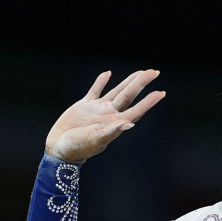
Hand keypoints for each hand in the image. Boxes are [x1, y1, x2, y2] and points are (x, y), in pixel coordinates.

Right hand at [45, 70, 165, 162]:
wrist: (60, 148)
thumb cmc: (78, 148)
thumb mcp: (96, 140)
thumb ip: (111, 131)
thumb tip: (129, 124)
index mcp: (114, 123)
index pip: (136, 109)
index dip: (149, 101)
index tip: (161, 92)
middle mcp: (109, 114)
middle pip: (129, 95)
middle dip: (141, 83)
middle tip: (155, 72)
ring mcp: (98, 109)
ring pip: (116, 91)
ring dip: (128, 81)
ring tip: (140, 72)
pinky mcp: (84, 105)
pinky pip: (95, 90)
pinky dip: (100, 82)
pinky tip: (108, 74)